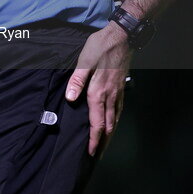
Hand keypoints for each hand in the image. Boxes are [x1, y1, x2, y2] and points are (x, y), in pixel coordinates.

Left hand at [65, 23, 130, 156]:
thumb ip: (77, 80)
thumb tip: (70, 98)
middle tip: (97, 156)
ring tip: (105, 146)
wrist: (122, 37)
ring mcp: (118, 93)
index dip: (93, 139)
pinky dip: (116, 122)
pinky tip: (113, 123)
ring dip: (110, 135)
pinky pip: (119, 110)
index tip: (90, 152)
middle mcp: (110, 96)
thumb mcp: (84, 60)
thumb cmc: (100, 47)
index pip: (97, 122)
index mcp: (98, 92)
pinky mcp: (122, 88)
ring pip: (115, 120)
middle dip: (103, 143)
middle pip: (108, 126)